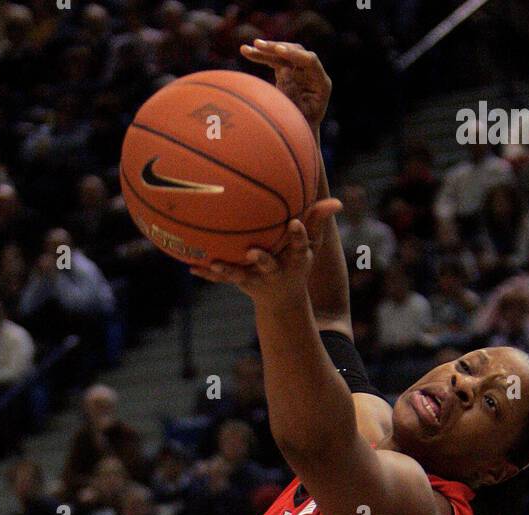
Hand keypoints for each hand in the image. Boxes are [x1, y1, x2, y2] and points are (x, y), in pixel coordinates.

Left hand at [190, 198, 340, 300]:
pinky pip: (222, 278)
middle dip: (262, 260)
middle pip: (269, 265)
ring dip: (228, 271)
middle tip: (253, 252)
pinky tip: (190, 266)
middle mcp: (275, 271)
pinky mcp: (241, 283)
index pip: (300, 246)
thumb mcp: (311, 245)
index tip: (295, 223)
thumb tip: (338, 201)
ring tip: (215, 264)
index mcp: (294, 260)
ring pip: (241, 275)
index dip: (299, 236)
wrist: (282, 298)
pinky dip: (207, 272)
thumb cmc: (296, 261)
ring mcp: (257, 279)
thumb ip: (318, 221)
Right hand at [240, 39, 330, 130]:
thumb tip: (285, 70)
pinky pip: (275, 61)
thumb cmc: (302, 128)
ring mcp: (300, 71)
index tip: (278, 50)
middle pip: (296, 52)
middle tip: (259, 45)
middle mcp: (312, 73)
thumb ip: (293, 94)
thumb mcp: (299, 115)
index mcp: (321, 83)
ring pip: (283, 54)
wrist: (301, 134)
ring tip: (246, 49)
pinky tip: (247, 52)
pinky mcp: (289, 71)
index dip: (294, 54)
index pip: (310, 61)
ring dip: (265, 50)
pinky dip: (262, 57)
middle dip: (276, 48)